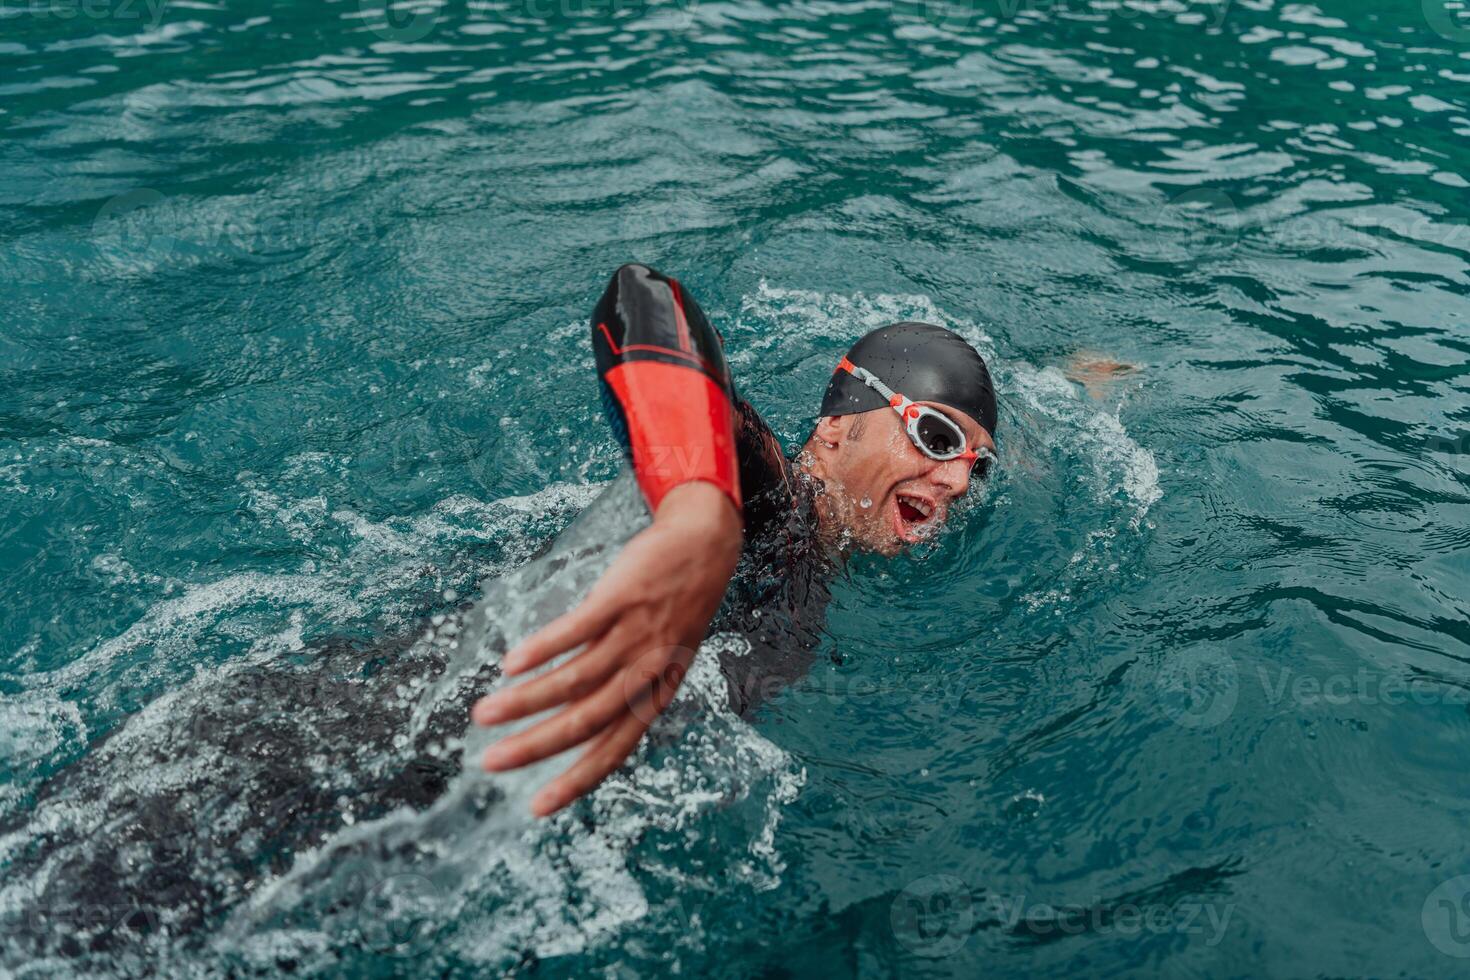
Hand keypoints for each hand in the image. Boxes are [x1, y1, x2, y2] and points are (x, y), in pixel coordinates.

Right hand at [471, 481, 741, 816]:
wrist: (707, 546)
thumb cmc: (677, 607)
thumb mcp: (662, 660)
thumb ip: (623, 689)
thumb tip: (571, 720)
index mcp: (655, 695)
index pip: (613, 750)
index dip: (575, 780)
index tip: (536, 808)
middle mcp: (646, 671)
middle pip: (586, 720)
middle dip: (535, 747)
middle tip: (489, 764)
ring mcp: (635, 634)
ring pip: (575, 679)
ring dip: (525, 701)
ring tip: (482, 714)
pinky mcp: (622, 597)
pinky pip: (577, 630)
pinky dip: (543, 649)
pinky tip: (511, 664)